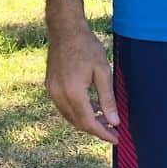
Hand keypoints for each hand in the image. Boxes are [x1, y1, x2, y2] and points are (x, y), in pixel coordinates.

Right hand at [45, 22, 119, 143]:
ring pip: (70, 116)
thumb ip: (107, 99)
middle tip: (113, 129)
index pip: (89, 123)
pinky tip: (89, 106)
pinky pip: (63, 107)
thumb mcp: (102, 71)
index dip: (103, 133)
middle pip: (78, 123)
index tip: (116, 138)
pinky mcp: (49, 86)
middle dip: (96, 129)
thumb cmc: (86, 46)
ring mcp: (52, 90)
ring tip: (103, 118)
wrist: (65, 29)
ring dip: (85, 121)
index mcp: (74, 92)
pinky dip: (76, 111)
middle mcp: (59, 94)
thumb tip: (114, 122)